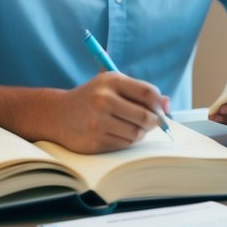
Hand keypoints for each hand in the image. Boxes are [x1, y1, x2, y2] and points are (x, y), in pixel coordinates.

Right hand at [46, 72, 169, 153]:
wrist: (58, 114)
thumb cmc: (91, 98)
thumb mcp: (112, 85)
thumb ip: (140, 92)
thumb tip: (167, 104)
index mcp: (110, 81)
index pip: (147, 92)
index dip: (160, 103)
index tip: (161, 109)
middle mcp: (103, 100)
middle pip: (145, 116)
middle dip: (154, 122)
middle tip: (152, 122)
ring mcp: (98, 123)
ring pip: (136, 134)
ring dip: (140, 133)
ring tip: (132, 126)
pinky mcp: (95, 141)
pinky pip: (124, 145)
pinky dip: (126, 141)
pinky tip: (118, 133)